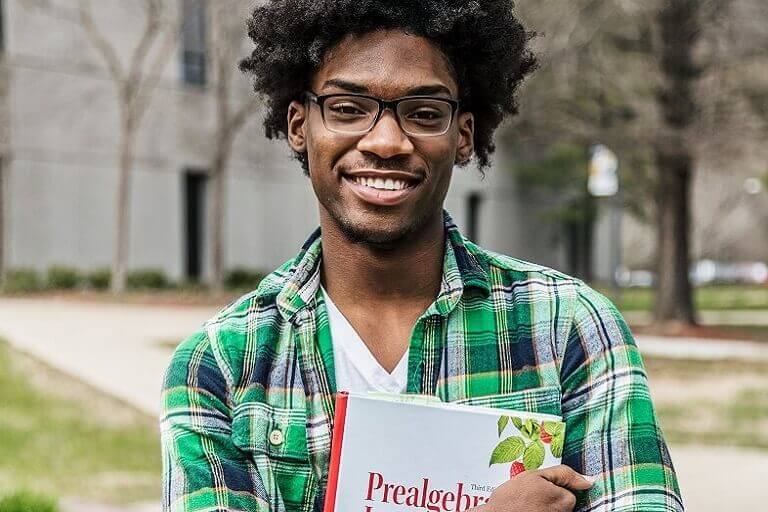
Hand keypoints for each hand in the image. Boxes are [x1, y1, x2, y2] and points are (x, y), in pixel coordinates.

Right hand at [471, 465, 593, 511]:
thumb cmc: (512, 499)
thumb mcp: (535, 475)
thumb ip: (563, 474)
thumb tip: (588, 480)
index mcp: (564, 501)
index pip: (569, 493)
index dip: (554, 488)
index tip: (539, 489)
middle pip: (563, 505)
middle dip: (550, 500)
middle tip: (531, 498)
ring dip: (545, 508)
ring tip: (528, 506)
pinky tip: (528, 511)